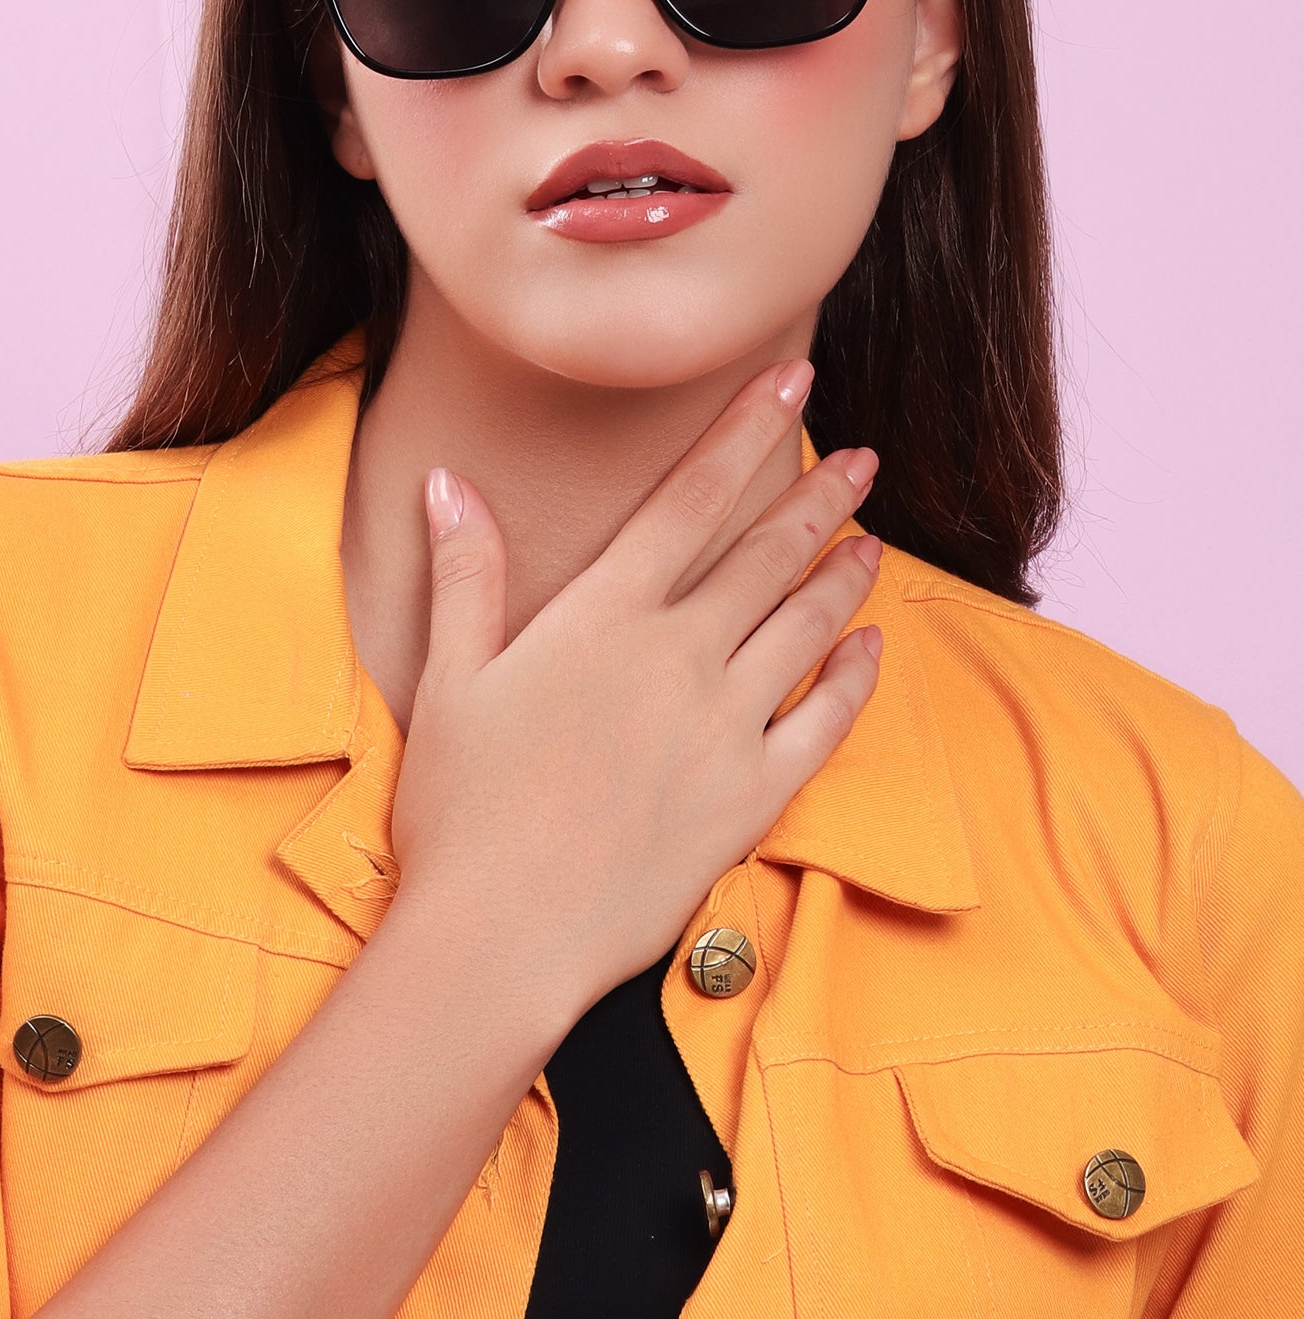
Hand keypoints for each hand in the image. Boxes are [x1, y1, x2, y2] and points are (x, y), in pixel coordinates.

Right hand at [387, 359, 880, 1022]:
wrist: (500, 938)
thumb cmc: (461, 809)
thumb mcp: (450, 678)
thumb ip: (465, 571)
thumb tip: (447, 481)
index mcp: (603, 616)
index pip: (691, 496)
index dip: (747, 428)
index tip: (793, 379)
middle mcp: (677, 655)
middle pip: (766, 552)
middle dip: (820, 493)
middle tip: (862, 455)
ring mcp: (724, 725)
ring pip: (805, 624)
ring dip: (843, 573)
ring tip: (871, 538)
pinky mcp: (752, 795)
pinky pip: (823, 722)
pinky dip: (854, 677)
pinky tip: (871, 647)